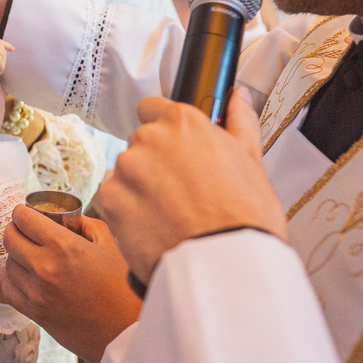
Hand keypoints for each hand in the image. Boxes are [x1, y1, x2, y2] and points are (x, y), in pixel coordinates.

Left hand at [0, 207, 142, 362]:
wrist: (124, 332)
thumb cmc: (121, 288)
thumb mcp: (110, 245)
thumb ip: (86, 224)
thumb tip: (67, 217)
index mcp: (66, 246)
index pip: (25, 220)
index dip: (21, 213)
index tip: (23, 212)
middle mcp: (46, 267)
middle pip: (10, 239)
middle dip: (14, 229)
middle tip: (22, 229)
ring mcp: (37, 292)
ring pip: (8, 263)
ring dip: (14, 255)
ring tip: (26, 253)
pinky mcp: (34, 312)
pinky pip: (8, 289)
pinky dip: (11, 278)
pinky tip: (21, 274)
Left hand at [95, 87, 286, 284]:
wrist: (225, 265)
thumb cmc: (244, 218)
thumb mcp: (251, 162)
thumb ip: (240, 122)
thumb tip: (239, 97)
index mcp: (183, 122)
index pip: (153, 109)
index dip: (164, 132)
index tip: (175, 153)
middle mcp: (150, 138)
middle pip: (141, 144)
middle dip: (155, 164)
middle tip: (180, 193)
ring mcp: (127, 168)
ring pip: (125, 172)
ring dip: (139, 188)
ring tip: (168, 215)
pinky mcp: (110, 199)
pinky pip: (111, 199)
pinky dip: (125, 211)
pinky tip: (151, 226)